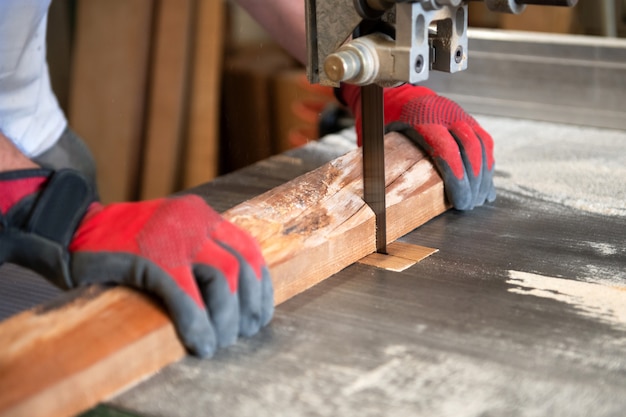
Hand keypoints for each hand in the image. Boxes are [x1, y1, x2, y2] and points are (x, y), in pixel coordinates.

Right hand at [0, 169, 272, 357]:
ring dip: (226, 317)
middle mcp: (194, 221)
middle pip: (240, 266)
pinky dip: (197, 322)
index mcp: (202, 216)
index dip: (261, 285)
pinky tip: (200, 343)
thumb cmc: (124, 243)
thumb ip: (200, 255)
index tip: (260, 312)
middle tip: (243, 332)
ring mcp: (172, 236)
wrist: (72, 228)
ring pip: (221, 278)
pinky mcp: (148, 257)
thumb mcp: (172, 238)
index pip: (249, 248)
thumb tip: (232, 299)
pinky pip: (184, 294)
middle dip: (247, 306)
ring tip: (220, 342)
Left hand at [340, 84, 495, 209]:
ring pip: (482, 144)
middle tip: (470, 205)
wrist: (395, 94)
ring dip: (485, 173)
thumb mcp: (379, 138)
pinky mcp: (466, 117)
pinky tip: (485, 182)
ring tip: (480, 198)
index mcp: (421, 119)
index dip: (457, 180)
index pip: (447, 151)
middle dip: (475, 181)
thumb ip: (385, 162)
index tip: (461, 202)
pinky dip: (487, 162)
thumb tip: (382, 197)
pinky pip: (483, 140)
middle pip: (470, 149)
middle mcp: (445, 114)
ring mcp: (458, 113)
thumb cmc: (384, 120)